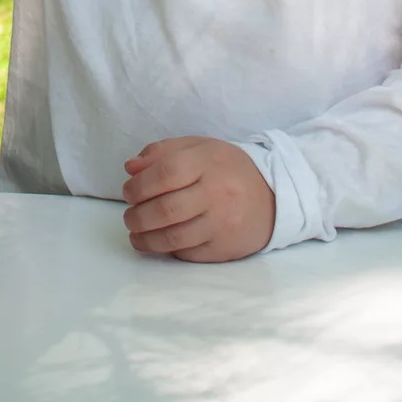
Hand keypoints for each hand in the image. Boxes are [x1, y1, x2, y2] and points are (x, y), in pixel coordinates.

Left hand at [122, 136, 274, 262]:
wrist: (273, 197)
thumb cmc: (226, 168)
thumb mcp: (198, 147)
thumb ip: (162, 152)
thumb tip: (130, 168)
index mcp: (208, 161)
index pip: (166, 173)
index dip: (140, 185)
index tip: (128, 192)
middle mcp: (217, 192)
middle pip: (166, 209)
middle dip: (137, 216)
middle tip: (129, 217)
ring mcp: (222, 223)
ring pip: (174, 237)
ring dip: (146, 239)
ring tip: (136, 234)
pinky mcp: (225, 248)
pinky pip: (188, 254)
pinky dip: (168, 250)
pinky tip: (161, 243)